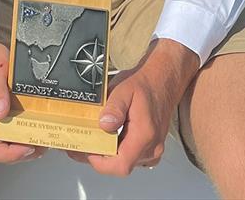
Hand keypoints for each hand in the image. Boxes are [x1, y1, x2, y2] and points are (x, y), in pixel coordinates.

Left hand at [67, 39, 198, 175]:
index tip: (87, 152)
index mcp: (144, 134)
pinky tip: (106, 140)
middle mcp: (152, 146)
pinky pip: (132, 157)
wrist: (163, 80)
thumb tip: (104, 124)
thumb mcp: (123, 89)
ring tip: (90, 141)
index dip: (101, 163)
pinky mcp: (152, 147)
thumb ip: (113, 108)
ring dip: (108, 155)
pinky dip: (117, 151)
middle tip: (81, 145)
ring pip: (126, 162)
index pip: (122, 164)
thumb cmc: (145, 83)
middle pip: (121, 165)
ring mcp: (153, 149)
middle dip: (99, 158)